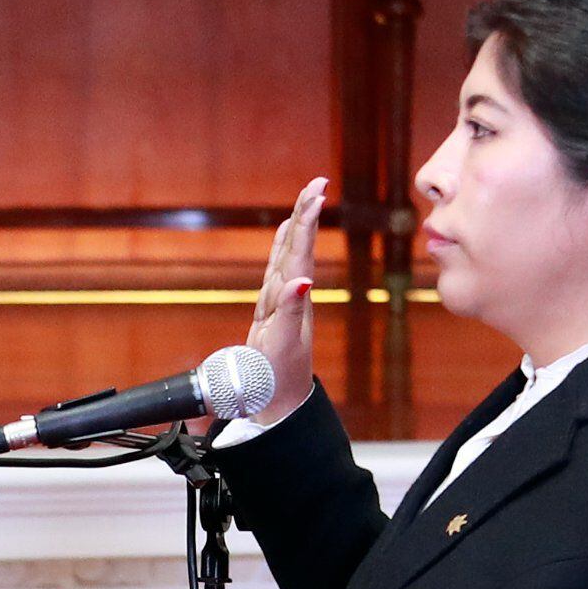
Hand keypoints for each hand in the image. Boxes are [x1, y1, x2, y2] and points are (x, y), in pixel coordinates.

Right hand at [242, 177, 325, 423]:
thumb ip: (289, 311)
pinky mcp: (270, 312)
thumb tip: (301, 281)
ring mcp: (280, 303)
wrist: (275, 406)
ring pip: (288, 256)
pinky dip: (283, 248)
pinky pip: (277, 271)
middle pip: (296, 247)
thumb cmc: (276, 379)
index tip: (317, 192)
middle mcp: (288, 297)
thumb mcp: (283, 344)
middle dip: (305, 214)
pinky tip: (289, 233)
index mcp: (291, 300)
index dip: (306, 222)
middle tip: (317, 182)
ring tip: (307, 198)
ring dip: (298, 226)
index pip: (299, 252)